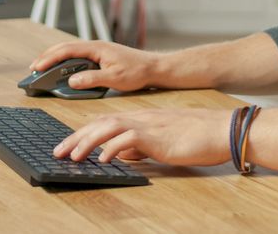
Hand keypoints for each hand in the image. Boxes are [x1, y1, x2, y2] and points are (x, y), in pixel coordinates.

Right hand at [29, 41, 161, 92]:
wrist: (153, 67)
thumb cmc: (137, 71)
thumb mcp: (114, 78)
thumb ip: (92, 79)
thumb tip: (72, 81)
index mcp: (96, 48)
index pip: (67, 50)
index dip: (50, 58)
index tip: (37, 67)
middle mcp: (95, 46)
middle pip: (65, 48)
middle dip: (47, 57)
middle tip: (33, 68)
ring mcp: (97, 51)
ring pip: (70, 51)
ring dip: (55, 58)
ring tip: (43, 68)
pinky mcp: (100, 57)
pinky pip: (77, 57)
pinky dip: (65, 62)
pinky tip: (62, 70)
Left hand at [53, 108, 230, 165]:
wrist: (219, 130)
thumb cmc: (195, 137)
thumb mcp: (161, 143)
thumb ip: (140, 146)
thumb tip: (121, 155)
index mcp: (140, 119)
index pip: (104, 123)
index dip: (83, 134)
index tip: (67, 146)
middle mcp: (140, 118)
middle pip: (100, 123)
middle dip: (76, 137)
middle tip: (58, 152)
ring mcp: (147, 125)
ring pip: (109, 127)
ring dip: (87, 141)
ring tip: (73, 156)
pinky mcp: (156, 135)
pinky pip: (129, 139)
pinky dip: (112, 148)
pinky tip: (102, 159)